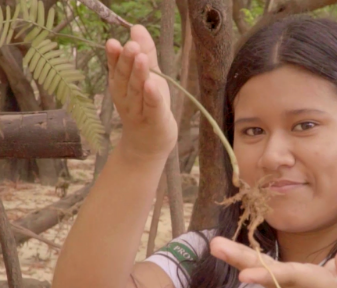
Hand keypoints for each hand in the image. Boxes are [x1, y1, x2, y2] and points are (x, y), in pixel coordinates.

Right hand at [105, 25, 177, 160]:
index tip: (115, 42)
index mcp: (121, 85)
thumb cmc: (147, 107)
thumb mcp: (148, 76)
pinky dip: (151, 96)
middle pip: (125, 77)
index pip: (116, 68)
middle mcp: (126, 97)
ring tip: (140, 57)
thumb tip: (137, 27)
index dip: (115, 56)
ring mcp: (139, 111)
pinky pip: (152, 107)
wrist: (148, 145)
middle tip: (130, 46)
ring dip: (138, 74)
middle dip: (127, 61)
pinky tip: (151, 85)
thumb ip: (145, 53)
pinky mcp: (155, 121)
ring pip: (137, 91)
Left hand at [209, 237, 336, 287]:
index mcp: (316, 287)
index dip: (268, 274)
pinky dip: (240, 258)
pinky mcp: (277, 287)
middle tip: (216, 246)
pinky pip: (258, 270)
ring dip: (235, 257)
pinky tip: (224, 248)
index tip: (244, 273)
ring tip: (215, 244)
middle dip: (241, 261)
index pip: (290, 279)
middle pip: (265, 274)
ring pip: (258, 271)